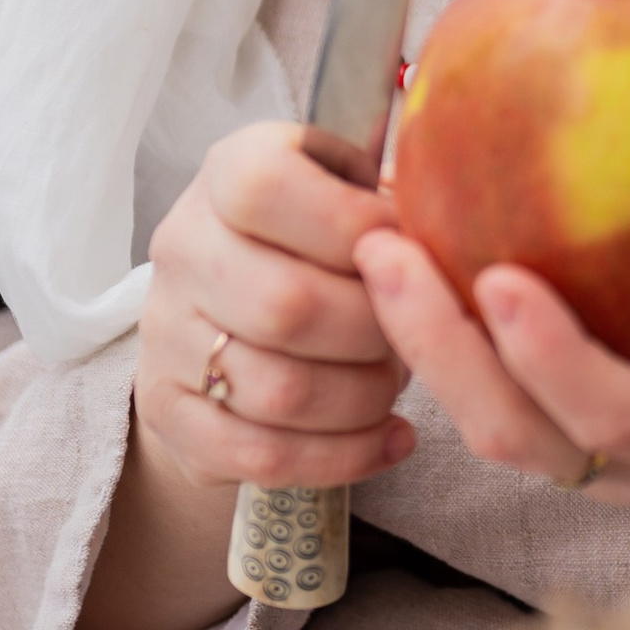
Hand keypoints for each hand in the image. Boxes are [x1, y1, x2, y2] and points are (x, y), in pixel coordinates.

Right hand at [69, 125, 411, 629]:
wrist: (232, 314)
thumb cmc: (323, 240)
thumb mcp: (354, 185)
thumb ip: (398, 186)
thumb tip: (464, 212)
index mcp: (230, 172)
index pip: (269, 190)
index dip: (354, 228)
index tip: (407, 250)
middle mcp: (184, 246)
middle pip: (287, 306)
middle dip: (375, 332)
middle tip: (412, 336)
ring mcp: (165, 334)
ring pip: (279, 391)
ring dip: (364, 399)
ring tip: (396, 386)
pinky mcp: (169, 411)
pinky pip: (261, 454)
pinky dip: (342, 456)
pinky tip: (389, 440)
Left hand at [355, 89, 629, 513]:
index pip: (620, 413)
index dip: (554, 356)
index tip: (500, 275)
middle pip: (520, 436)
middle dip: (441, 350)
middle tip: (385, 248)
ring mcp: (610, 468)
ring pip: (492, 430)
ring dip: (426, 348)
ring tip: (375, 245)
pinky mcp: (581, 443)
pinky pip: (499, 402)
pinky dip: (449, 342)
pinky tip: (414, 250)